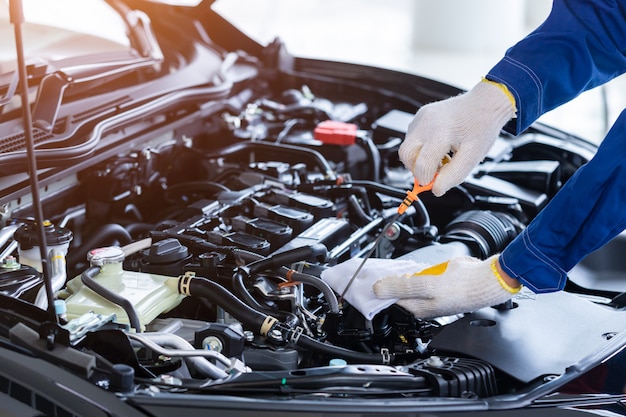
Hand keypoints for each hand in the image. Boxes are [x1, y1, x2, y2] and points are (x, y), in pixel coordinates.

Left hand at [373, 255, 520, 318]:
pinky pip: (420, 278)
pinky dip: (414, 272)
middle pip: (396, 293)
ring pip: (407, 284)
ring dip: (400, 276)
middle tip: (378, 271)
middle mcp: (422, 305)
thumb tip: (378, 289)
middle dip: (387, 282)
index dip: (377, 291)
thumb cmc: (461, 287)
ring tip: (390, 269)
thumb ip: (400, 287)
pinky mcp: (438, 284)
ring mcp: (430, 294)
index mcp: (417, 310)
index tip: (368, 281)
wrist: (487, 279)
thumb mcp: (426, 285)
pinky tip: (412, 268)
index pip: (388, 302)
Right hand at [399, 80, 515, 195]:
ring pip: (407, 147)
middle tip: (435, 172)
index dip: (426, 179)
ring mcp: (421, 117)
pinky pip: (412, 138)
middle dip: (416, 169)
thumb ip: (453, 176)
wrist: (485, 103)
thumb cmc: (482, 126)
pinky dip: (421, 149)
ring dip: (419, 159)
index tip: (434, 183)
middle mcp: (426, 122)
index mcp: (441, 131)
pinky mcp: (419, 116)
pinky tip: (438, 147)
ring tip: (441, 158)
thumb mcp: (473, 157)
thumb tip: (436, 189)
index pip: (422, 165)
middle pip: (406, 155)